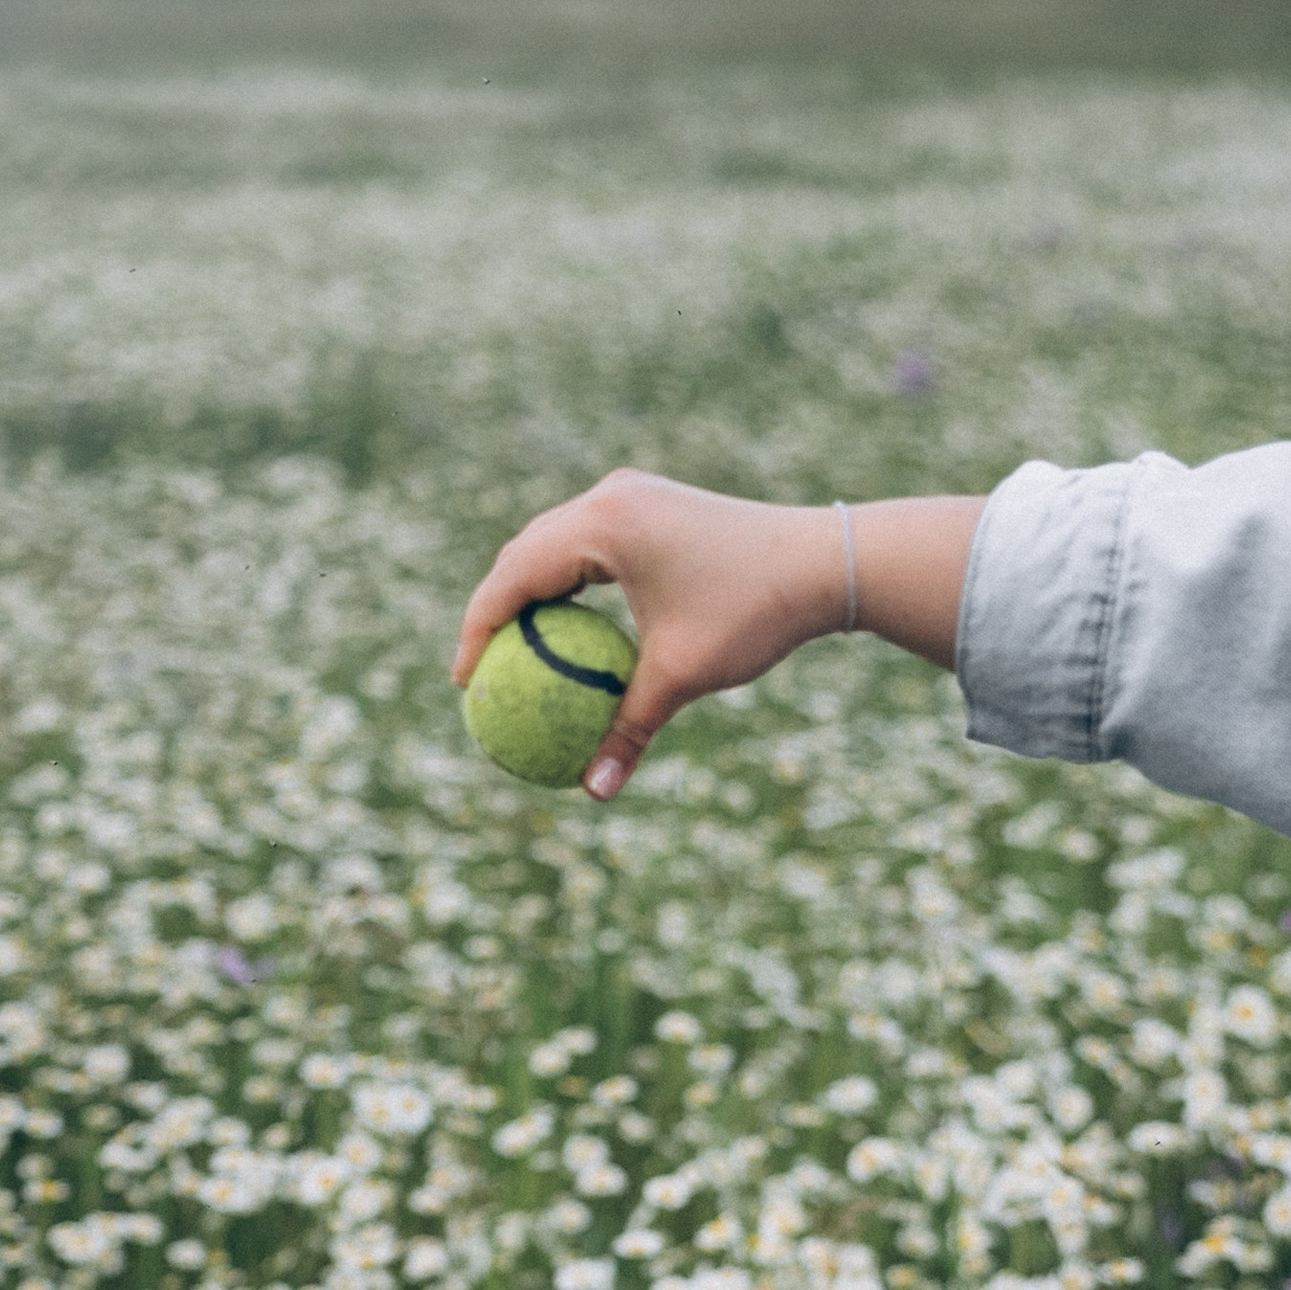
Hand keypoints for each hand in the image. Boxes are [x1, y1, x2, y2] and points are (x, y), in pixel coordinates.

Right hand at [451, 468, 983, 800]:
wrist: (824, 561)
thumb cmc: (753, 614)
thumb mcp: (684, 677)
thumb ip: (629, 729)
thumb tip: (594, 793)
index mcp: (605, 524)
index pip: (514, 576)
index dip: (477, 630)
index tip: (465, 684)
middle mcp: (610, 498)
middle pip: (524, 554)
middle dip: (494, 612)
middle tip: (478, 674)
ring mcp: (632, 496)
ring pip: (554, 545)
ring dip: (530, 596)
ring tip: (513, 655)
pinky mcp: (652, 506)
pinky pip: (589, 546)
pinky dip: (569, 587)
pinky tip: (567, 634)